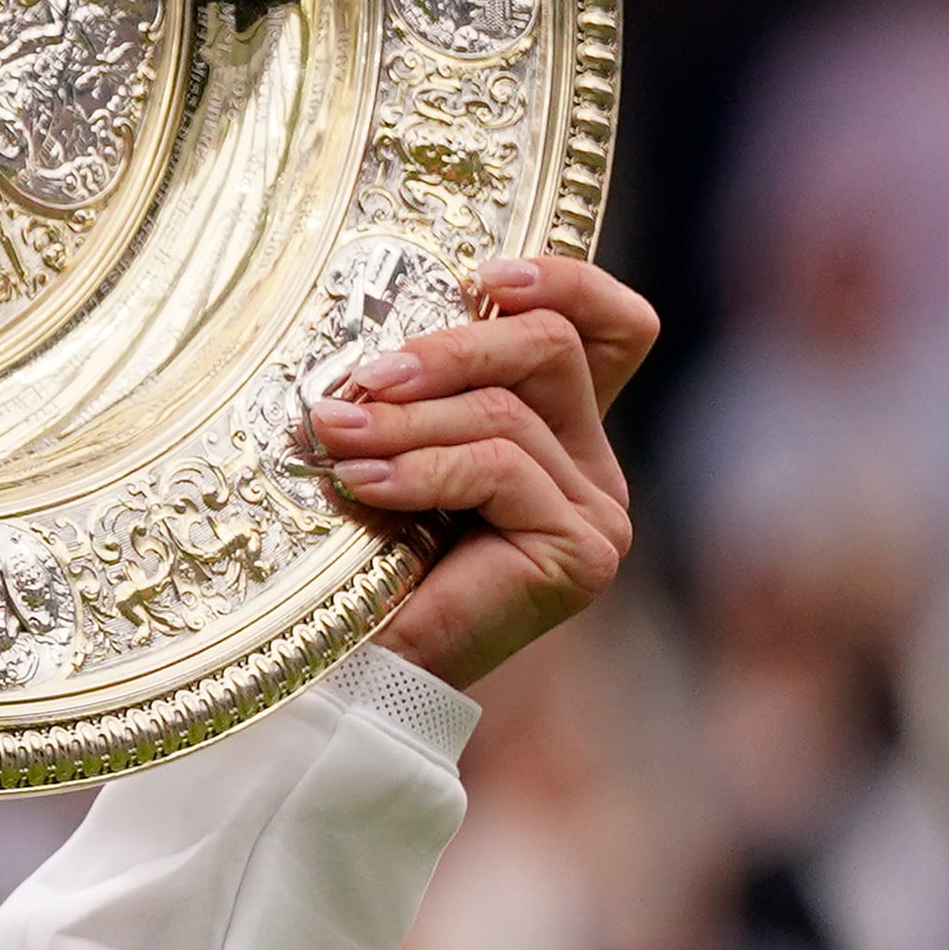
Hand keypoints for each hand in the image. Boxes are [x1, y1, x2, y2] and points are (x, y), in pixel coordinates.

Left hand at [313, 254, 656, 690]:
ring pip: (506, 412)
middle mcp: (593, 469)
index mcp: (560, 432)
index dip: (566, 281)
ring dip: (407, 420)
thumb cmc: (361, 557)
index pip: (614, 328)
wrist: (355, 673)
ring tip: (335, 437)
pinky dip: (419, 469)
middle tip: (364, 377)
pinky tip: (362, 485)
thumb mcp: (396, 444)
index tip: (484, 276)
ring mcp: (597, 513)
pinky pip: (499, 469)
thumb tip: (379, 332)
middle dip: (448, 348)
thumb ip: (421, 388)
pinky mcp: (582, 552)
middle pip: (551, 348)